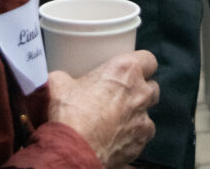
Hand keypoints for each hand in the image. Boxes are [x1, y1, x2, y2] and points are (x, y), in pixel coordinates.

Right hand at [48, 50, 158, 168]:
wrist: (74, 150)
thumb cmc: (70, 113)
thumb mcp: (59, 83)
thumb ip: (64, 76)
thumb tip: (58, 78)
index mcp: (125, 70)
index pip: (149, 60)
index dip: (142, 64)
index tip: (132, 69)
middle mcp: (139, 92)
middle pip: (152, 86)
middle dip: (141, 90)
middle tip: (122, 94)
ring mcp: (143, 119)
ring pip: (149, 112)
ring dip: (138, 114)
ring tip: (119, 118)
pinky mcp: (140, 142)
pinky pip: (143, 135)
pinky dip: (134, 135)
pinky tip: (118, 136)